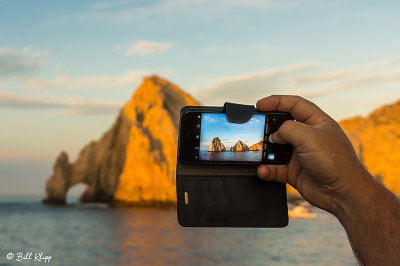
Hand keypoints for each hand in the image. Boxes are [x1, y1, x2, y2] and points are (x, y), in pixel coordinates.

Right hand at [256, 95, 368, 212]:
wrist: (343, 194)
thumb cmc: (335, 162)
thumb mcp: (309, 137)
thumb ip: (288, 129)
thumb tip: (274, 135)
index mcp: (317, 122)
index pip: (295, 105)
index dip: (277, 101)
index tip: (260, 104)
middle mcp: (309, 137)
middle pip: (283, 125)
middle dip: (268, 125)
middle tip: (255, 126)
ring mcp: (301, 154)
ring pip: (277, 148)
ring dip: (266, 150)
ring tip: (257, 150)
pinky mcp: (296, 171)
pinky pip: (276, 168)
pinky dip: (268, 169)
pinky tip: (263, 170)